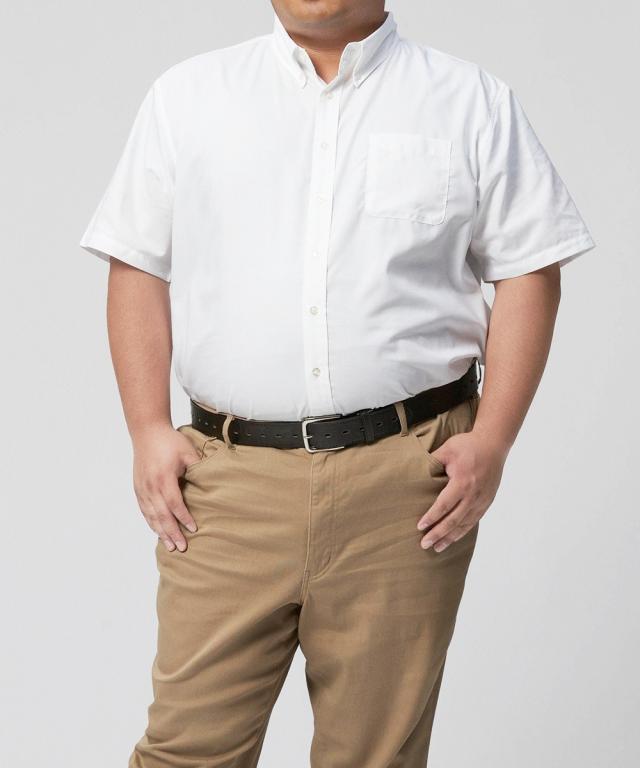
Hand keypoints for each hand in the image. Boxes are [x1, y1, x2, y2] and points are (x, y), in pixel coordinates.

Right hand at [132, 423, 200, 551]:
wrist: (147, 432)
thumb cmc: (169, 441)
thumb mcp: (188, 452)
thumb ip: (198, 469)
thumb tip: (211, 485)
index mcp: (163, 478)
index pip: (174, 504)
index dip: (184, 518)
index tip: (194, 529)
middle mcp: (150, 486)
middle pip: (161, 515)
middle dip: (172, 533)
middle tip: (182, 547)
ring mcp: (142, 488)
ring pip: (151, 516)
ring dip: (161, 532)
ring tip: (170, 546)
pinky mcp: (138, 488)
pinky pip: (144, 510)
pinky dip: (151, 523)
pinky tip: (157, 532)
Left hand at [416, 429, 507, 551]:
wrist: (494, 444)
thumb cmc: (469, 445)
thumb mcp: (448, 449)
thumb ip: (433, 462)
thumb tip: (416, 473)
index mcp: (463, 481)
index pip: (444, 504)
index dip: (432, 517)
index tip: (420, 527)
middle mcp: (474, 494)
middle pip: (454, 519)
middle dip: (438, 533)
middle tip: (424, 544)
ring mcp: (482, 500)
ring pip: (465, 524)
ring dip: (450, 537)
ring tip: (437, 548)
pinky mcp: (487, 502)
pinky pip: (473, 521)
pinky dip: (462, 532)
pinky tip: (453, 538)